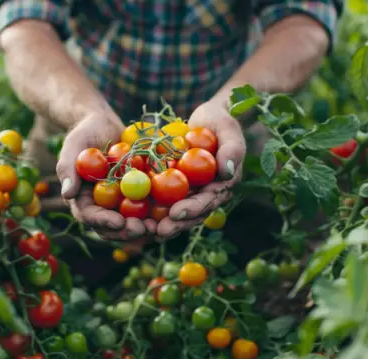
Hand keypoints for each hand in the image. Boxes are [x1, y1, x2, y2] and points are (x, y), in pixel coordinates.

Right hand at [56, 113, 156, 239]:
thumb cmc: (86, 133)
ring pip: (133, 223)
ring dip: (146, 229)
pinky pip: (150, 209)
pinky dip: (160, 214)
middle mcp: (102, 207)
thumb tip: (67, 194)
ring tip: (160, 227)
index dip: (103, 222)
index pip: (90, 216)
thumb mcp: (74, 145)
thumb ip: (68, 168)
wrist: (106, 125)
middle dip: (128, 232)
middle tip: (143, 229)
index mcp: (83, 199)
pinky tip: (173, 213)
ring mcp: (121, 203)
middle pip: (113, 228)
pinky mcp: (139, 196)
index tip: (118, 222)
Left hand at [157, 99, 245, 238]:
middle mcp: (206, 193)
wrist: (208, 118)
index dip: (193, 209)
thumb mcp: (228, 130)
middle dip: (175, 224)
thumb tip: (227, 171)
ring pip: (176, 211)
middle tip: (159, 231)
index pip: (208, 201)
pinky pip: (162, 198)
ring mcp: (190, 192)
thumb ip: (231, 150)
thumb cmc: (221, 121)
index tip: (177, 213)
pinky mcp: (175, 186)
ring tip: (146, 231)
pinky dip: (151, 207)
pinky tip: (136, 216)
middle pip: (191, 213)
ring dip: (162, 222)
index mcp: (222, 185)